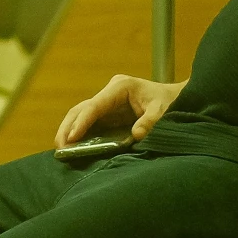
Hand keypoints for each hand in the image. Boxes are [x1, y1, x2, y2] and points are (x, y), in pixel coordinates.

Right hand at [54, 74, 184, 149]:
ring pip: (80, 115)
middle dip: (68, 127)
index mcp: (120, 87)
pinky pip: (89, 124)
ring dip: (69, 131)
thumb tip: (136, 134)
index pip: (95, 105)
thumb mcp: (164, 110)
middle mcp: (109, 93)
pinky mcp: (108, 114)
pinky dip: (79, 135)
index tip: (72, 138)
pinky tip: (72, 148)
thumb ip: (151, 121)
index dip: (82, 122)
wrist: (178, 99)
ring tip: (61, 150)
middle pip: (81, 108)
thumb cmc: (172, 102)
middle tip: (60, 147)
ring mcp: (107, 103)